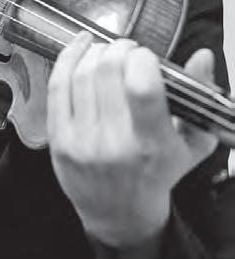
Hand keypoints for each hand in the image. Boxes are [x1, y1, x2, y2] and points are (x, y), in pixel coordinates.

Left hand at [47, 32, 217, 246]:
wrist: (119, 211)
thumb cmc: (158, 171)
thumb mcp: (192, 142)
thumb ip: (199, 95)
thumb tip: (202, 55)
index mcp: (152, 145)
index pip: (142, 88)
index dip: (142, 59)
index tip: (146, 56)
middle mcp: (114, 143)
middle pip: (107, 72)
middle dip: (118, 49)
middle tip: (126, 49)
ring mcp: (81, 141)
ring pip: (80, 75)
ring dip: (93, 51)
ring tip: (105, 50)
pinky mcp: (58, 139)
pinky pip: (57, 87)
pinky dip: (67, 59)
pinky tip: (79, 47)